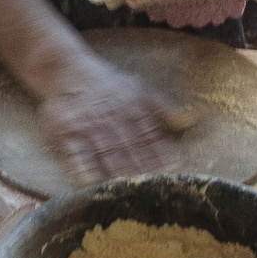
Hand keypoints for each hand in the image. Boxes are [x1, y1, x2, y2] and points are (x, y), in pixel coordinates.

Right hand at [37, 60, 180, 181]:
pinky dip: (81, 165)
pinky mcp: (67, 129)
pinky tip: (88, 181)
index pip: (149, 136)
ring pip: (105, 152)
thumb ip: (162, 107)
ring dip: (115, 172)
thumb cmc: (106, 83)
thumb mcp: (137, 88)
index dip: (160, 155)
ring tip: (124, 189)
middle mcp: (112, 118)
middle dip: (140, 169)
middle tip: (149, 190)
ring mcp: (89, 124)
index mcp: (132, 109)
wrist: (66, 67)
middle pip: (129, 149)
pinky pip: (74, 150)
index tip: (169, 172)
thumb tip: (190, 120)